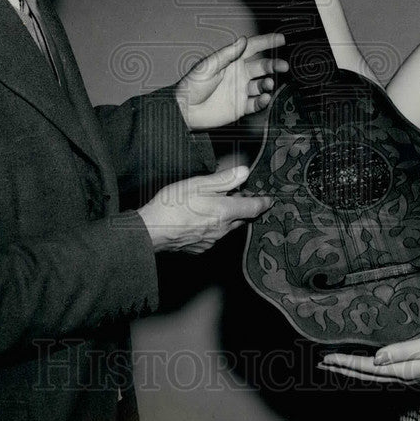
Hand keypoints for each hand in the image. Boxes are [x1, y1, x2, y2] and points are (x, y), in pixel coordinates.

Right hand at [136, 165, 272, 252]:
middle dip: (243, 209)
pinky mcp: (200, 248)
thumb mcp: (197, 184)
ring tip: (215, 207)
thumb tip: (244, 172)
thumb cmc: (171, 205)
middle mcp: (222, 229)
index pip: (253, 208)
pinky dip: (212, 228)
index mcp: (224, 212)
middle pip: (242, 219)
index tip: (269, 200)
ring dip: (227, 218)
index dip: (263, 203)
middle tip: (238, 197)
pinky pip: (213, 237)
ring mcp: (211, 241)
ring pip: (227, 228)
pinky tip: (200, 220)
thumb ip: (223, 179)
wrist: (150, 231)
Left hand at [175, 34, 287, 130]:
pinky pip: (257, 103)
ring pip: (262, 85)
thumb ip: (227, 54)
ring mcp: (240, 90)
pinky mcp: (241, 107)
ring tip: (267, 84)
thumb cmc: (191, 85)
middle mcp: (238, 74)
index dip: (267, 42)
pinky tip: (264, 98)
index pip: (253, 48)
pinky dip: (263, 101)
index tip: (281, 39)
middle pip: (262, 66)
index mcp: (231, 61)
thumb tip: (243, 40)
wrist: (185, 110)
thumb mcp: (208, 66)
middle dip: (274, 65)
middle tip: (283, 66)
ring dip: (268, 83)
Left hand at [317, 323, 419, 383]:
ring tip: (336, 364)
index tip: (327, 358)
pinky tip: (364, 365)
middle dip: (344, 369)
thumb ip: (402, 351)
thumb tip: (375, 358)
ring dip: (353, 370)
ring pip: (373, 375)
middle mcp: (403, 376)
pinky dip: (368, 369)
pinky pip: (383, 373)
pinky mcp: (412, 371)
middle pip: (367, 375)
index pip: (368, 368)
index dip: (346, 363)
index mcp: (404, 370)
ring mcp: (408, 375)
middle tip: (322, 362)